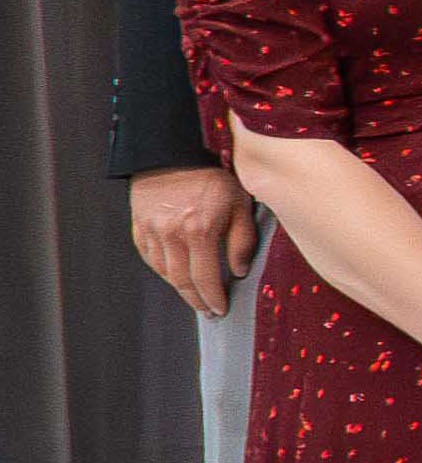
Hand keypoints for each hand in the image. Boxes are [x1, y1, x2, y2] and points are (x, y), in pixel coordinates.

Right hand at [126, 167, 258, 319]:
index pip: (205, 278)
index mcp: (198, 230)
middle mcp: (171, 234)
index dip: (213, 298)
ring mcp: (152, 231)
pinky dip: (162, 270)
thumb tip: (239, 271)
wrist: (173, 153)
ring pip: (164, 272)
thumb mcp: (239, 203)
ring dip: (179, 288)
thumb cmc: (211, 175)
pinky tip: (174, 274)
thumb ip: (241, 240)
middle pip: (182, 280)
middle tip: (208, 310)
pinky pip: (149, 257)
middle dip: (197, 300)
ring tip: (194, 296)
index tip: (220, 309)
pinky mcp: (139, 226)